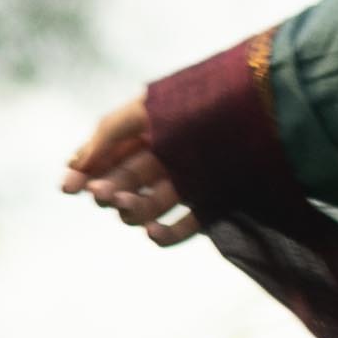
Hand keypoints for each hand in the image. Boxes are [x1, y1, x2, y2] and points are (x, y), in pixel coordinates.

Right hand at [61, 92, 199, 246]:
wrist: (269, 110)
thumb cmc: (204, 102)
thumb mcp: (148, 109)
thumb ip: (108, 133)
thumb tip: (74, 166)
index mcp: (148, 131)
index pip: (106, 158)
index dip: (84, 174)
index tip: (68, 187)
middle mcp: (165, 158)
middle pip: (122, 184)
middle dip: (106, 190)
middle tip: (102, 193)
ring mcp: (188, 183)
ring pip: (146, 207)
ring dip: (130, 210)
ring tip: (125, 202)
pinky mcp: (212, 204)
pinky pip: (182, 227)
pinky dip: (165, 235)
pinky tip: (152, 232)